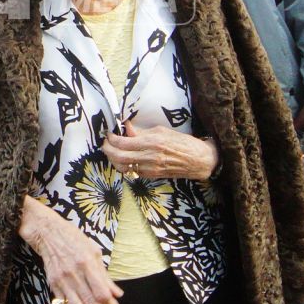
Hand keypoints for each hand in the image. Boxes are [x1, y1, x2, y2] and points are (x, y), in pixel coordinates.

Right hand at [18, 197, 120, 303]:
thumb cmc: (73, 239)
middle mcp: (75, 274)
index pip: (100, 291)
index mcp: (87, 263)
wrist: (47, 233)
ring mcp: (62, 280)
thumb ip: (105, 275)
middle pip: (90, 303)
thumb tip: (117, 294)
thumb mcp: (94, 251)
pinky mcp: (53, 284)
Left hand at [102, 119, 218, 181]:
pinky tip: (123, 158)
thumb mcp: (162, 131)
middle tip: (105, 143)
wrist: (198, 161)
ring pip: (123, 167)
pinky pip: (132, 171)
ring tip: (111, 151)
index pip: (123, 143)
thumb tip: (126, 127)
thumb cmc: (182, 142)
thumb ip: (142, 131)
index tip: (109, 134)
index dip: (112, 139)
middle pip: (119, 157)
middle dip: (108, 150)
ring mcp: (150, 168)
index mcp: (152, 142)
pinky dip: (124, 165)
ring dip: (113, 160)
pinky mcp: (152, 176)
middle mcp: (150, 157)